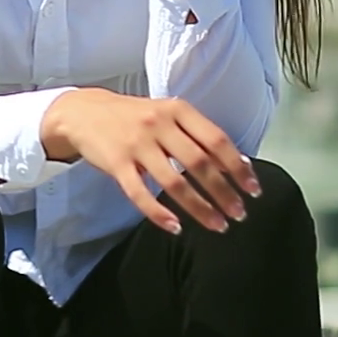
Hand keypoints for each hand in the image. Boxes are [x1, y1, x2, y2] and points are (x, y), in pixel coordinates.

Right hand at [40, 88, 259, 234]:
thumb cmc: (134, 116)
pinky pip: (140, 193)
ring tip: (218, 225)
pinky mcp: (116, 163)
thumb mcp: (167, 113)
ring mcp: (136, 144)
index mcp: (177, 109)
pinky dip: (159, 213)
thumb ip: (198, 134)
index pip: (216, 140)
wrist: (84, 112)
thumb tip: (240, 164)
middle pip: (199, 164)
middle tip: (239, 214)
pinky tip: (175, 227)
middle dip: (224, 192)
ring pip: (173, 182)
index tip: (253, 190)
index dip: (238, 167)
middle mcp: (158, 124)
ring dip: (200, 208)